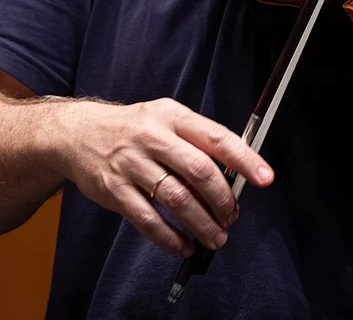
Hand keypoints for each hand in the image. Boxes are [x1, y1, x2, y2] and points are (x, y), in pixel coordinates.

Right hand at [47, 97, 273, 256]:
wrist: (78, 133)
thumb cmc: (135, 128)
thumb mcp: (166, 117)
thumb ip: (197, 140)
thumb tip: (234, 172)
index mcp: (173, 116)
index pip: (216, 137)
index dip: (244, 159)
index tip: (265, 178)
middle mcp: (153, 137)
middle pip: (199, 171)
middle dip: (222, 199)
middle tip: (232, 217)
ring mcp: (132, 164)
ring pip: (176, 199)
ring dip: (201, 223)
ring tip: (215, 237)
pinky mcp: (114, 191)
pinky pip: (148, 220)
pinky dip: (170, 238)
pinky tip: (184, 245)